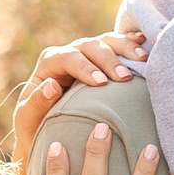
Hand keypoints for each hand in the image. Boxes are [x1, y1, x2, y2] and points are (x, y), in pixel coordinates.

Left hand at [11, 30, 148, 174]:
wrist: (50, 133)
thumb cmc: (35, 128)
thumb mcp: (28, 120)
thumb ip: (36, 103)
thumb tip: (53, 85)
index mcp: (49, 64)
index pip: (68, 58)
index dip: (85, 68)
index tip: (101, 83)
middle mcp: (69, 54)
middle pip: (91, 46)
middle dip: (109, 59)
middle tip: (124, 77)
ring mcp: (88, 54)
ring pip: (107, 41)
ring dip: (126, 48)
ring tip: (142, 59)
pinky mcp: (104, 60)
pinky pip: (119, 45)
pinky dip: (132, 42)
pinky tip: (145, 44)